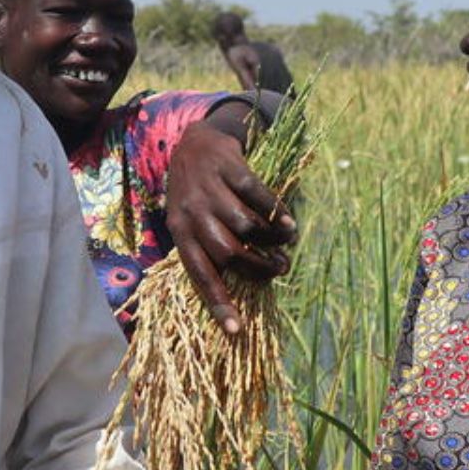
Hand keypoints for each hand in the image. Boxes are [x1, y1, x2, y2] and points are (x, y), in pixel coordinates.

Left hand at [164, 120, 296, 335]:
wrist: (195, 140)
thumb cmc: (198, 193)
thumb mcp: (191, 219)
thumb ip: (210, 246)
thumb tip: (245, 284)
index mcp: (179, 230)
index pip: (198, 273)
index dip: (218, 302)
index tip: (236, 329)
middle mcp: (191, 211)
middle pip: (227, 252)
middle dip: (257, 268)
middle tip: (279, 271)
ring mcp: (210, 188)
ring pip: (245, 226)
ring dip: (270, 241)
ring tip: (286, 247)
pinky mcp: (230, 166)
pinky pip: (258, 196)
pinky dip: (276, 214)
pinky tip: (288, 225)